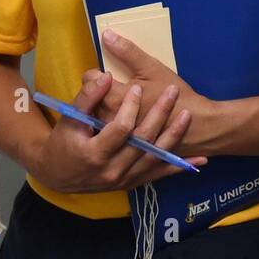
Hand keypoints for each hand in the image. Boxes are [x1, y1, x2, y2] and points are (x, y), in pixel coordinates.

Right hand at [28, 71, 205, 193]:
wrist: (59, 174)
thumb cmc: (63, 142)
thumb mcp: (69, 119)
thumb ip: (87, 97)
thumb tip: (104, 75)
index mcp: (95, 154)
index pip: (120, 129)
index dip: (130, 107)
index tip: (137, 88)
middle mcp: (112, 170)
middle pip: (142, 141)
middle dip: (159, 114)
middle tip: (172, 92)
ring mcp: (125, 179)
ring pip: (154, 157)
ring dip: (173, 136)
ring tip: (186, 115)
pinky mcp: (133, 182)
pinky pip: (159, 174)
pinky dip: (179, 166)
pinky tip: (200, 158)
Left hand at [91, 29, 220, 157]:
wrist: (195, 127)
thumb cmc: (174, 96)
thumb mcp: (152, 68)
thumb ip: (127, 51)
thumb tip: (106, 34)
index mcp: (113, 98)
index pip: (88, 80)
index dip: (98, 74)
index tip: (111, 75)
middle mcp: (108, 119)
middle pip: (89, 100)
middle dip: (98, 91)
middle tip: (116, 87)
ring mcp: (114, 137)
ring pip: (95, 117)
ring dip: (102, 108)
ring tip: (120, 103)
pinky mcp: (122, 146)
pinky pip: (107, 133)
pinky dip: (111, 125)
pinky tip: (125, 121)